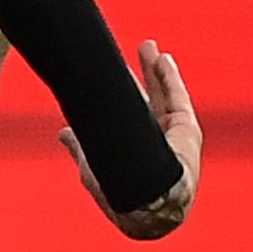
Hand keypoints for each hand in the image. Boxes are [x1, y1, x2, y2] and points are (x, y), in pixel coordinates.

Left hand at [65, 41, 199, 240]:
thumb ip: (81, 149)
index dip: (126, 90)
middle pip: (151, 99)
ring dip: (158, 70)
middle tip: (141, 48)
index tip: (117, 71)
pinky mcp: (187, 131)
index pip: (132, 112)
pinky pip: (179, 98)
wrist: (146, 204)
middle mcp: (157, 141)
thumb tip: (64, 132)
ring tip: (149, 48)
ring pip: (166, 95)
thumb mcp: (92, 167)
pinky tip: (163, 60)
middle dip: (145, 74)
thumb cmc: (117, 193)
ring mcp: (174, 136)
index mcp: (137, 149)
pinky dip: (171, 79)